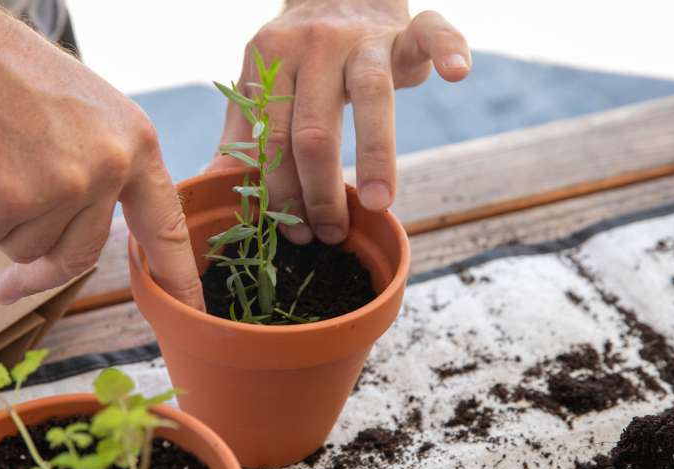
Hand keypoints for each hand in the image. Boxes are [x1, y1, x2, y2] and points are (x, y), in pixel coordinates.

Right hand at [0, 0, 203, 308]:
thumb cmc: (0, 69)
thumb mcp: (80, 115)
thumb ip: (95, 174)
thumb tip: (75, 239)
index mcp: (135, 144)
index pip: (166, 225)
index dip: (177, 274)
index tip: (188, 307)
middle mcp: (110, 166)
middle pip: (80, 255)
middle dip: (38, 272)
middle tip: (6, 287)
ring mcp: (64, 183)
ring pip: (23, 247)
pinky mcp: (10, 197)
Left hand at [208, 0, 469, 243]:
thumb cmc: (301, 57)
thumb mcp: (262, 84)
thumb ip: (243, 130)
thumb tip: (215, 183)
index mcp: (270, 59)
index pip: (272, 138)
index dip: (281, 192)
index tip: (294, 234)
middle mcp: (312, 44)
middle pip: (314, 128)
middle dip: (319, 191)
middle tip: (331, 234)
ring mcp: (361, 35)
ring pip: (370, 96)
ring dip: (374, 156)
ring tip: (376, 204)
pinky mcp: (404, 30)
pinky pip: (431, 32)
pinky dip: (448, 47)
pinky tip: (458, 73)